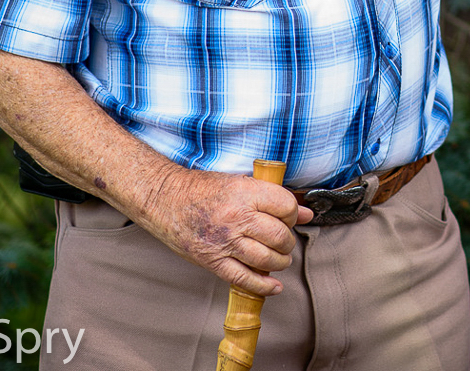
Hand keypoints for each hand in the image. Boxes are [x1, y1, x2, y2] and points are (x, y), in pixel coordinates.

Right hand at [138, 166, 313, 296]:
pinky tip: (274, 286)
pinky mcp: (213, 261)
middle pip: (279, 235)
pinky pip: (244, 279)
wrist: (164, 199)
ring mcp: (225, 242)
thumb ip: (272, 197)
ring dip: (281, 261)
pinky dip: (263, 286)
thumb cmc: (200, 189)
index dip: (293, 213)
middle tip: (284, 239)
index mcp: (244, 193)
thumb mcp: (239, 182)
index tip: (290, 217)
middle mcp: (236, 218)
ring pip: (267, 259)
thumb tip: (305, 212)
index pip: (285, 206)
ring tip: (280, 258)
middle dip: (288, 241)